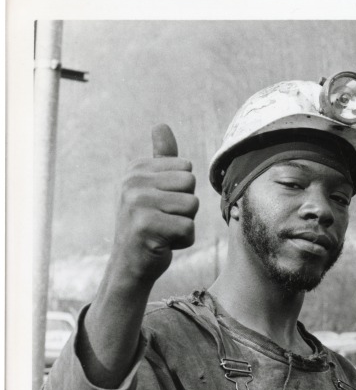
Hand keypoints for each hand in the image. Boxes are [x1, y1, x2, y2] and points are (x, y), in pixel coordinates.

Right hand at [108, 124, 197, 286]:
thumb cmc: (148, 225)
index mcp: (136, 169)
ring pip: (192, 206)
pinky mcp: (146, 227)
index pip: (186, 168)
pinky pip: (188, 228)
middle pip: (191, 184)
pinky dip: (182, 242)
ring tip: (163, 231)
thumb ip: (162, 158)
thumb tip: (161, 124)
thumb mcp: (153, 188)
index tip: (161, 205)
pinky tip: (163, 244)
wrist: (130, 265)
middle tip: (163, 220)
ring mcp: (137, 203)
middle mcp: (132, 182)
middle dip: (185, 207)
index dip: (182, 191)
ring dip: (185, 224)